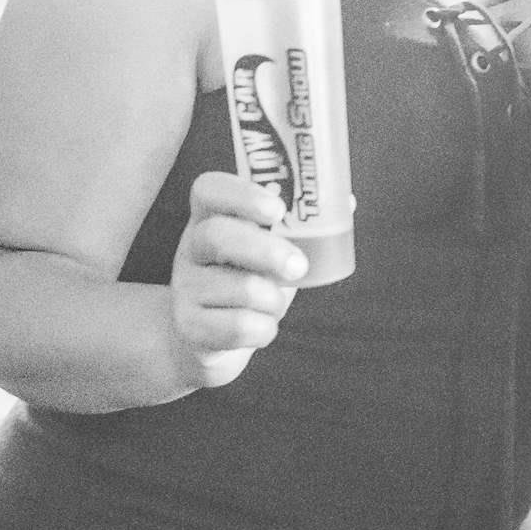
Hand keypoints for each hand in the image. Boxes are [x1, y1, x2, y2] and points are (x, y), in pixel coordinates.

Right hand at [168, 171, 308, 390]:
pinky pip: (237, 327)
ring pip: (238, 288)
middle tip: (299, 266)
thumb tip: (346, 201)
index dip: (241, 194)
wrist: (208, 340)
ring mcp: (185, 287)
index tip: (277, 209)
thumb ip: (299, 227)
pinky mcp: (189, 326)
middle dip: (267, 251)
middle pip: (217, 236)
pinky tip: (262, 326)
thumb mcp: (269, 250)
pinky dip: (264, 330)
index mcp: (211, 218)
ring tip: (274, 304)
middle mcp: (191, 248)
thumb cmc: (248, 282)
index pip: (209, 189)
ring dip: (274, 301)